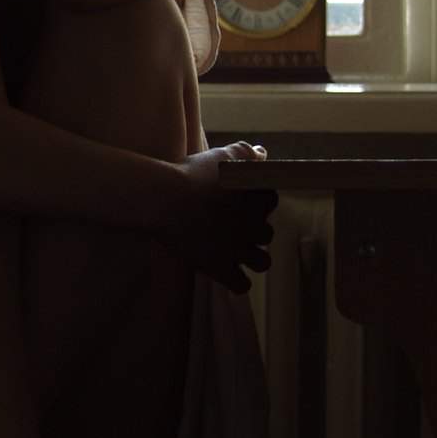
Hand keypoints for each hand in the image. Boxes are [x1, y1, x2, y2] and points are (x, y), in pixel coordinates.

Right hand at [161, 141, 277, 292]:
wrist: (167, 200)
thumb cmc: (192, 174)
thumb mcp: (222, 154)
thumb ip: (246, 153)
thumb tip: (262, 155)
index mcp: (256, 199)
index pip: (270, 200)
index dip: (257, 201)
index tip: (240, 201)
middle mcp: (253, 226)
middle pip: (267, 233)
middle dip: (254, 230)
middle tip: (233, 226)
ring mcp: (239, 250)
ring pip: (262, 262)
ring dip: (253, 257)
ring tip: (236, 252)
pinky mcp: (221, 268)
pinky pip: (241, 284)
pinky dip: (237, 280)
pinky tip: (226, 271)